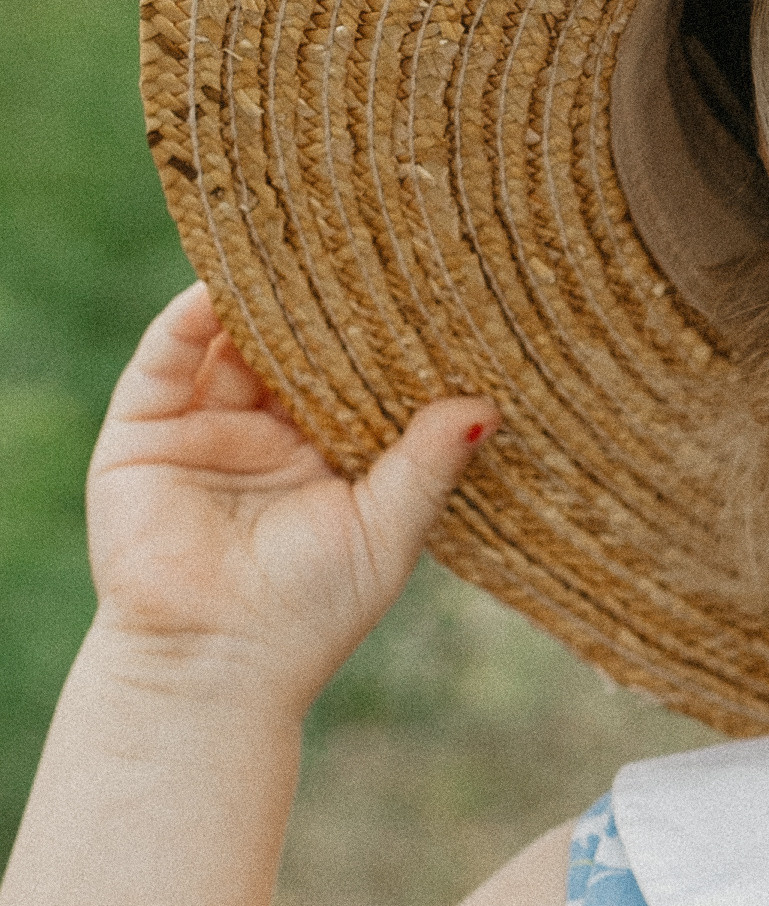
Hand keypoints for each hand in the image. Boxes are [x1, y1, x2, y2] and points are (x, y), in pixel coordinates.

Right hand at [85, 284, 495, 712]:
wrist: (215, 664)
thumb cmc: (311, 613)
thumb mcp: (387, 531)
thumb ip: (428, 464)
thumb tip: (487, 406)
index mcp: (325, 454)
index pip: (351, 372)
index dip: (377, 331)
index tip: (417, 280)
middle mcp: (264, 433)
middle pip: (290, 345)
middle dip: (318, 299)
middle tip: (358, 241)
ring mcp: (203, 426)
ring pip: (228, 339)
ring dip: (255, 295)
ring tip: (290, 245)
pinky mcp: (145, 429)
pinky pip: (165, 357)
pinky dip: (189, 317)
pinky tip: (220, 286)